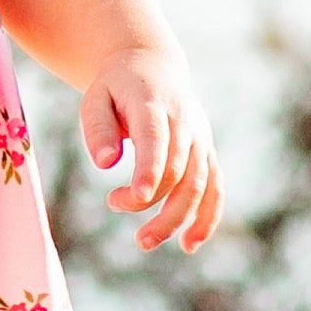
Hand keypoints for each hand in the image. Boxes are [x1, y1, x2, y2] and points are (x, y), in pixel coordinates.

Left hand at [78, 49, 220, 253]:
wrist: (152, 67)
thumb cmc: (116, 88)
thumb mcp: (95, 97)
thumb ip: (98, 128)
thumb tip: (105, 164)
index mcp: (155, 104)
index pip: (156, 140)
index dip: (150, 170)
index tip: (136, 196)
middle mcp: (185, 122)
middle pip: (177, 170)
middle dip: (150, 200)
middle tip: (113, 204)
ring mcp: (200, 139)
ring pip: (198, 185)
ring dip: (176, 218)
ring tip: (144, 241)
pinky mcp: (206, 153)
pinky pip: (215, 188)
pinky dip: (207, 217)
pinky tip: (190, 243)